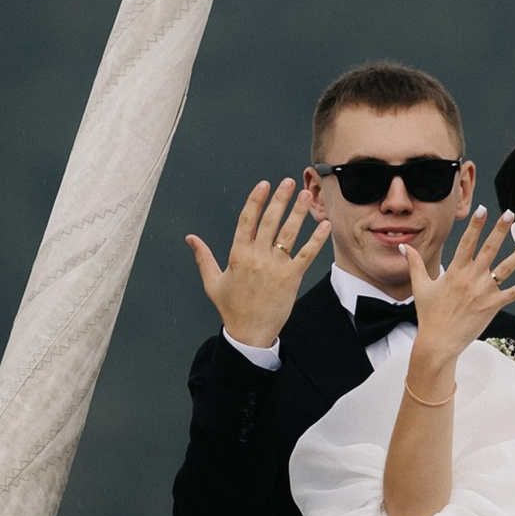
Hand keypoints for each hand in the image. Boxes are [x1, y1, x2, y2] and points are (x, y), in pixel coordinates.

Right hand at [186, 179, 329, 347]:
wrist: (249, 333)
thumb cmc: (231, 308)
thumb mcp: (212, 281)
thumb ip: (202, 256)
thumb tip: (190, 238)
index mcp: (237, 254)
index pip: (246, 220)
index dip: (255, 200)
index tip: (264, 184)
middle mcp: (256, 257)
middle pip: (269, 221)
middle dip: (280, 199)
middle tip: (289, 182)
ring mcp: (275, 267)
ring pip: (288, 233)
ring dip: (298, 213)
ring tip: (307, 196)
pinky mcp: (291, 278)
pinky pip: (306, 255)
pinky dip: (316, 240)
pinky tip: (324, 226)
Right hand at [405, 207, 514, 374]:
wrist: (439, 342)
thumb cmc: (429, 315)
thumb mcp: (420, 287)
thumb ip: (415, 264)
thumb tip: (403, 246)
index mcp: (455, 271)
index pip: (467, 242)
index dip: (475, 225)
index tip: (483, 209)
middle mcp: (471, 278)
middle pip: (489, 249)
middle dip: (500, 230)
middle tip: (510, 213)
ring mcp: (484, 292)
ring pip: (505, 268)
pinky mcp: (492, 306)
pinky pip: (513, 294)